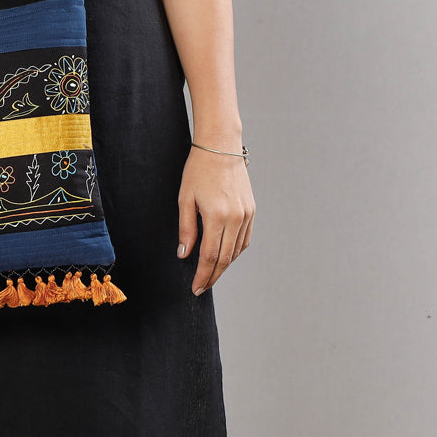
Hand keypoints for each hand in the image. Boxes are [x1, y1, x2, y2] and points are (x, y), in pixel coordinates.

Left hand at [177, 143, 254, 294]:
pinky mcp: (252, 211)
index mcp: (217, 216)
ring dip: (224, 265)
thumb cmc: (198, 170)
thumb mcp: (185, 199)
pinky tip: (225, 255)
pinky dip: (235, 251)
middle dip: (213, 276)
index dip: (203, 276)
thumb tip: (184, 255)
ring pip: (236, 251)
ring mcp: (246, 215)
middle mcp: (235, 218)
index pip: (210, 256)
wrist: (221, 148)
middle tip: (201, 287)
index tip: (195, 288)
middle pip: (225, 258)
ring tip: (210, 273)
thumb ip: (186, 229)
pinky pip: (245, 239)